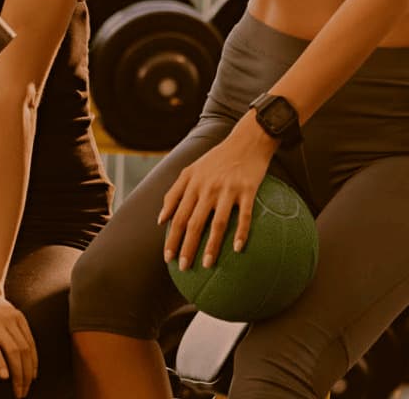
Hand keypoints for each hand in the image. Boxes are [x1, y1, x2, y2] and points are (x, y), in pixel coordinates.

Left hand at [0, 294, 36, 397]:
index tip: (4, 378)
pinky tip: (32, 375)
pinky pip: (30, 340)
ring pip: (24, 345)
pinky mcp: (19, 317)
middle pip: (12, 347)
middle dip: (17, 374)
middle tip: (17, 395)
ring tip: (24, 389)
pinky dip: (33, 359)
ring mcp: (9, 317)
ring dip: (27, 370)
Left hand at [159, 113, 277, 270]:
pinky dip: (241, 233)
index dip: (171, 238)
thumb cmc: (217, 159)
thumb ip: (174, 193)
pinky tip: (237, 249)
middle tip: (183, 268)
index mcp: (192, 184)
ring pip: (217, 223)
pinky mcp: (247, 190)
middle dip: (186, 247)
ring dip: (211, 246)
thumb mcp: (190, 170)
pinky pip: (244, 216)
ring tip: (207, 265)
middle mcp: (207, 188)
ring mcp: (227, 189)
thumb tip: (161, 220)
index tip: (167, 258)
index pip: (178, 217)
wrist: (246, 141)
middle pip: (193, 223)